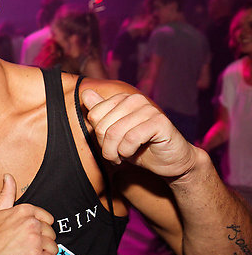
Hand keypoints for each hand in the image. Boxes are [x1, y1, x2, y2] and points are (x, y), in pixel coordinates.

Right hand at [0, 174, 57, 254]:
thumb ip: (7, 193)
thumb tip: (8, 177)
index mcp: (25, 210)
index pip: (49, 220)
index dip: (39, 231)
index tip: (26, 236)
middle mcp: (31, 223)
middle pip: (52, 235)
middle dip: (41, 244)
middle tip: (23, 247)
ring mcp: (34, 240)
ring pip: (53, 249)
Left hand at [81, 89, 196, 178]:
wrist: (169, 161)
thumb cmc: (139, 148)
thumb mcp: (114, 132)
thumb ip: (100, 113)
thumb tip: (85, 92)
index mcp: (123, 99)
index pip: (94, 115)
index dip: (98, 136)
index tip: (108, 145)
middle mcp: (136, 99)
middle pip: (102, 125)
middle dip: (105, 147)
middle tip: (114, 155)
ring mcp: (149, 109)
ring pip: (114, 133)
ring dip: (114, 152)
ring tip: (121, 157)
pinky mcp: (160, 121)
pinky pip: (131, 138)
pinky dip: (127, 151)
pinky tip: (132, 154)